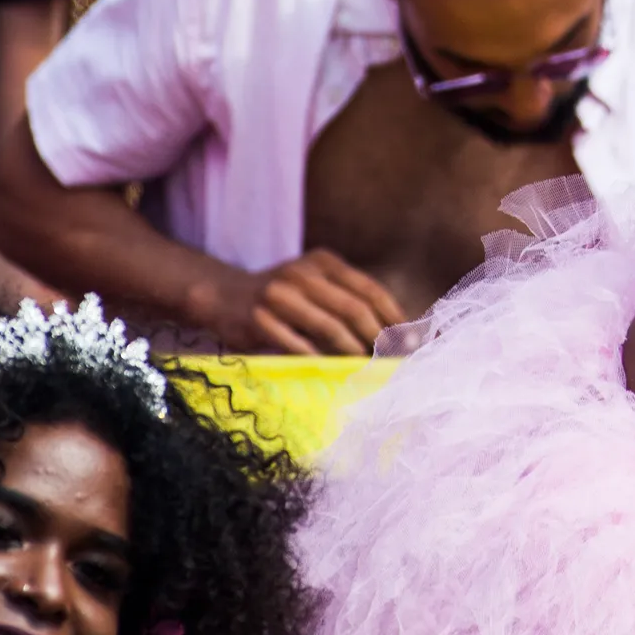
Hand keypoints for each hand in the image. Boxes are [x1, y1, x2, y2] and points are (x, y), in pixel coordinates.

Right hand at [216, 250, 404, 355]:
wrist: (223, 294)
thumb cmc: (282, 296)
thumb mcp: (314, 284)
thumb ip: (347, 299)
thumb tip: (395, 331)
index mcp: (323, 262)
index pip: (369, 289)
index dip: (394, 316)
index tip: (411, 340)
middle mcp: (303, 273)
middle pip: (353, 308)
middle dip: (378, 337)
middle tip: (393, 360)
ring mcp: (279, 294)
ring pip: (328, 326)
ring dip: (352, 352)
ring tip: (368, 369)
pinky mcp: (258, 318)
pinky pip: (296, 343)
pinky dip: (318, 359)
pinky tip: (331, 372)